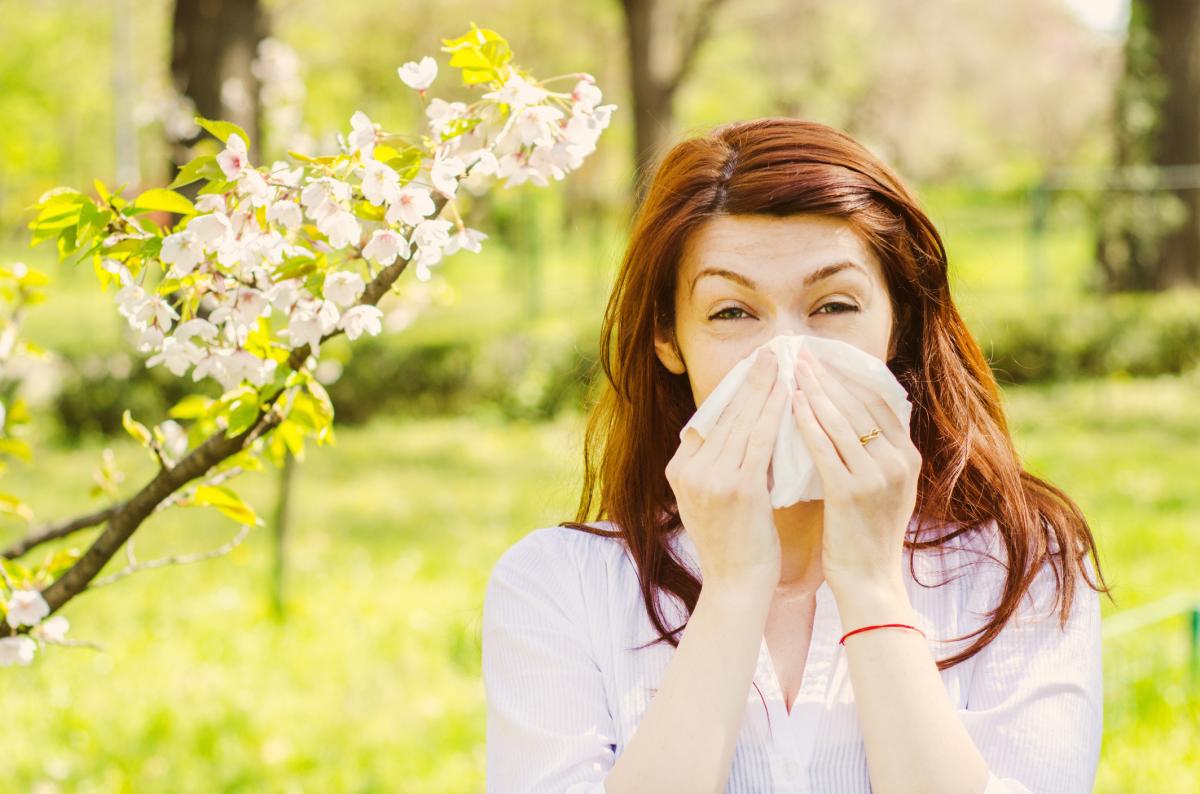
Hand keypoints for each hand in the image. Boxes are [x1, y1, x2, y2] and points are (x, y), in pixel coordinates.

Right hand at [666, 347, 789, 595]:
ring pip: (742, 422)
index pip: (708, 420)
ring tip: (781, 362)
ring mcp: (710, 479)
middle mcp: (688, 470)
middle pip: (724, 415)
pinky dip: (775, 414)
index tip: (753, 367)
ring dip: (764, 388)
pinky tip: (790, 395)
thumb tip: (741, 429)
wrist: (737, 586)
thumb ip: (718, 465)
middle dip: (749, 381)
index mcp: (679, 470)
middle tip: (769, 351)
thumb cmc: (735, 544)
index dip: (733, 391)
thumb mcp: (712, 499)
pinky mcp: (736, 488)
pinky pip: (759, 441)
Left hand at [789, 347, 920, 592]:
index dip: (852, 374)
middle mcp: (899, 463)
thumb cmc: (867, 533)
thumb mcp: (886, 487)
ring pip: (841, 421)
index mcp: (909, 457)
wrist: (869, 581)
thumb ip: (877, 451)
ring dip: (813, 391)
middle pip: (860, 404)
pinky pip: (823, 447)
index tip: (827, 354)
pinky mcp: (850, 493)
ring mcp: (877, 478)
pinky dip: (805, 422)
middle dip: (829, 376)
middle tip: (803, 352)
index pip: (881, 400)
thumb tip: (856, 410)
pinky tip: (788, 404)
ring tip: (792, 368)